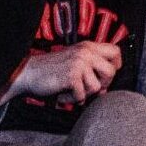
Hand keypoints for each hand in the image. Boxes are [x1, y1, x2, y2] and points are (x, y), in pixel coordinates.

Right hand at [5, 42, 121, 104]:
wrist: (29, 73)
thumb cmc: (52, 70)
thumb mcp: (74, 61)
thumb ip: (91, 67)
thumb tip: (106, 88)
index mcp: (87, 46)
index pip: (115, 51)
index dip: (115, 65)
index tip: (104, 75)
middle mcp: (85, 52)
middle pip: (111, 71)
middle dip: (102, 84)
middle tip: (87, 86)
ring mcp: (79, 63)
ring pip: (97, 87)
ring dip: (83, 94)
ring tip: (71, 89)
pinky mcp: (71, 75)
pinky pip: (82, 96)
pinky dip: (71, 99)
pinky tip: (63, 93)